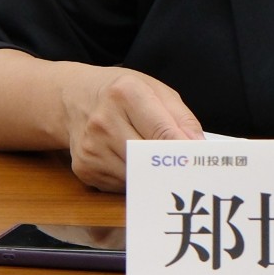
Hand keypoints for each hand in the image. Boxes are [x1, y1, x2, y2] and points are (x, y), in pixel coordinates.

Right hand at [58, 65, 203, 191]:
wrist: (74, 99)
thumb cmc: (122, 94)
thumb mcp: (155, 90)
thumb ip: (181, 117)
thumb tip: (198, 146)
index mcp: (125, 93)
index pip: (161, 130)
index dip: (183, 150)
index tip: (199, 164)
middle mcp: (104, 121)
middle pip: (149, 157)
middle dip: (170, 167)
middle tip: (189, 173)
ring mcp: (91, 148)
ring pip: (136, 176)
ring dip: (153, 176)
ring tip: (160, 166)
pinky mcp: (84, 169)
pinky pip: (121, 184)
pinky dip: (134, 179)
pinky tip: (133, 165)